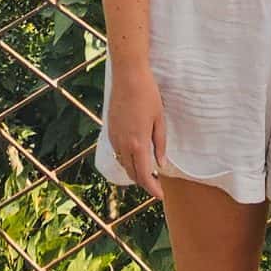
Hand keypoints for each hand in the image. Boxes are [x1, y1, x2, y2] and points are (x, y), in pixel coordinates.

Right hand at [107, 65, 167, 197]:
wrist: (128, 76)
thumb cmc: (148, 95)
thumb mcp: (160, 120)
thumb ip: (160, 144)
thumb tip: (161, 164)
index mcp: (138, 143)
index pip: (144, 176)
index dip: (152, 189)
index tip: (160, 195)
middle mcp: (123, 144)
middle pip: (132, 173)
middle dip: (144, 183)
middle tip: (156, 185)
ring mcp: (114, 138)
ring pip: (123, 164)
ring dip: (134, 172)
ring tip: (148, 172)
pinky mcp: (110, 131)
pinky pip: (118, 152)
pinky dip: (127, 159)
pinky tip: (136, 155)